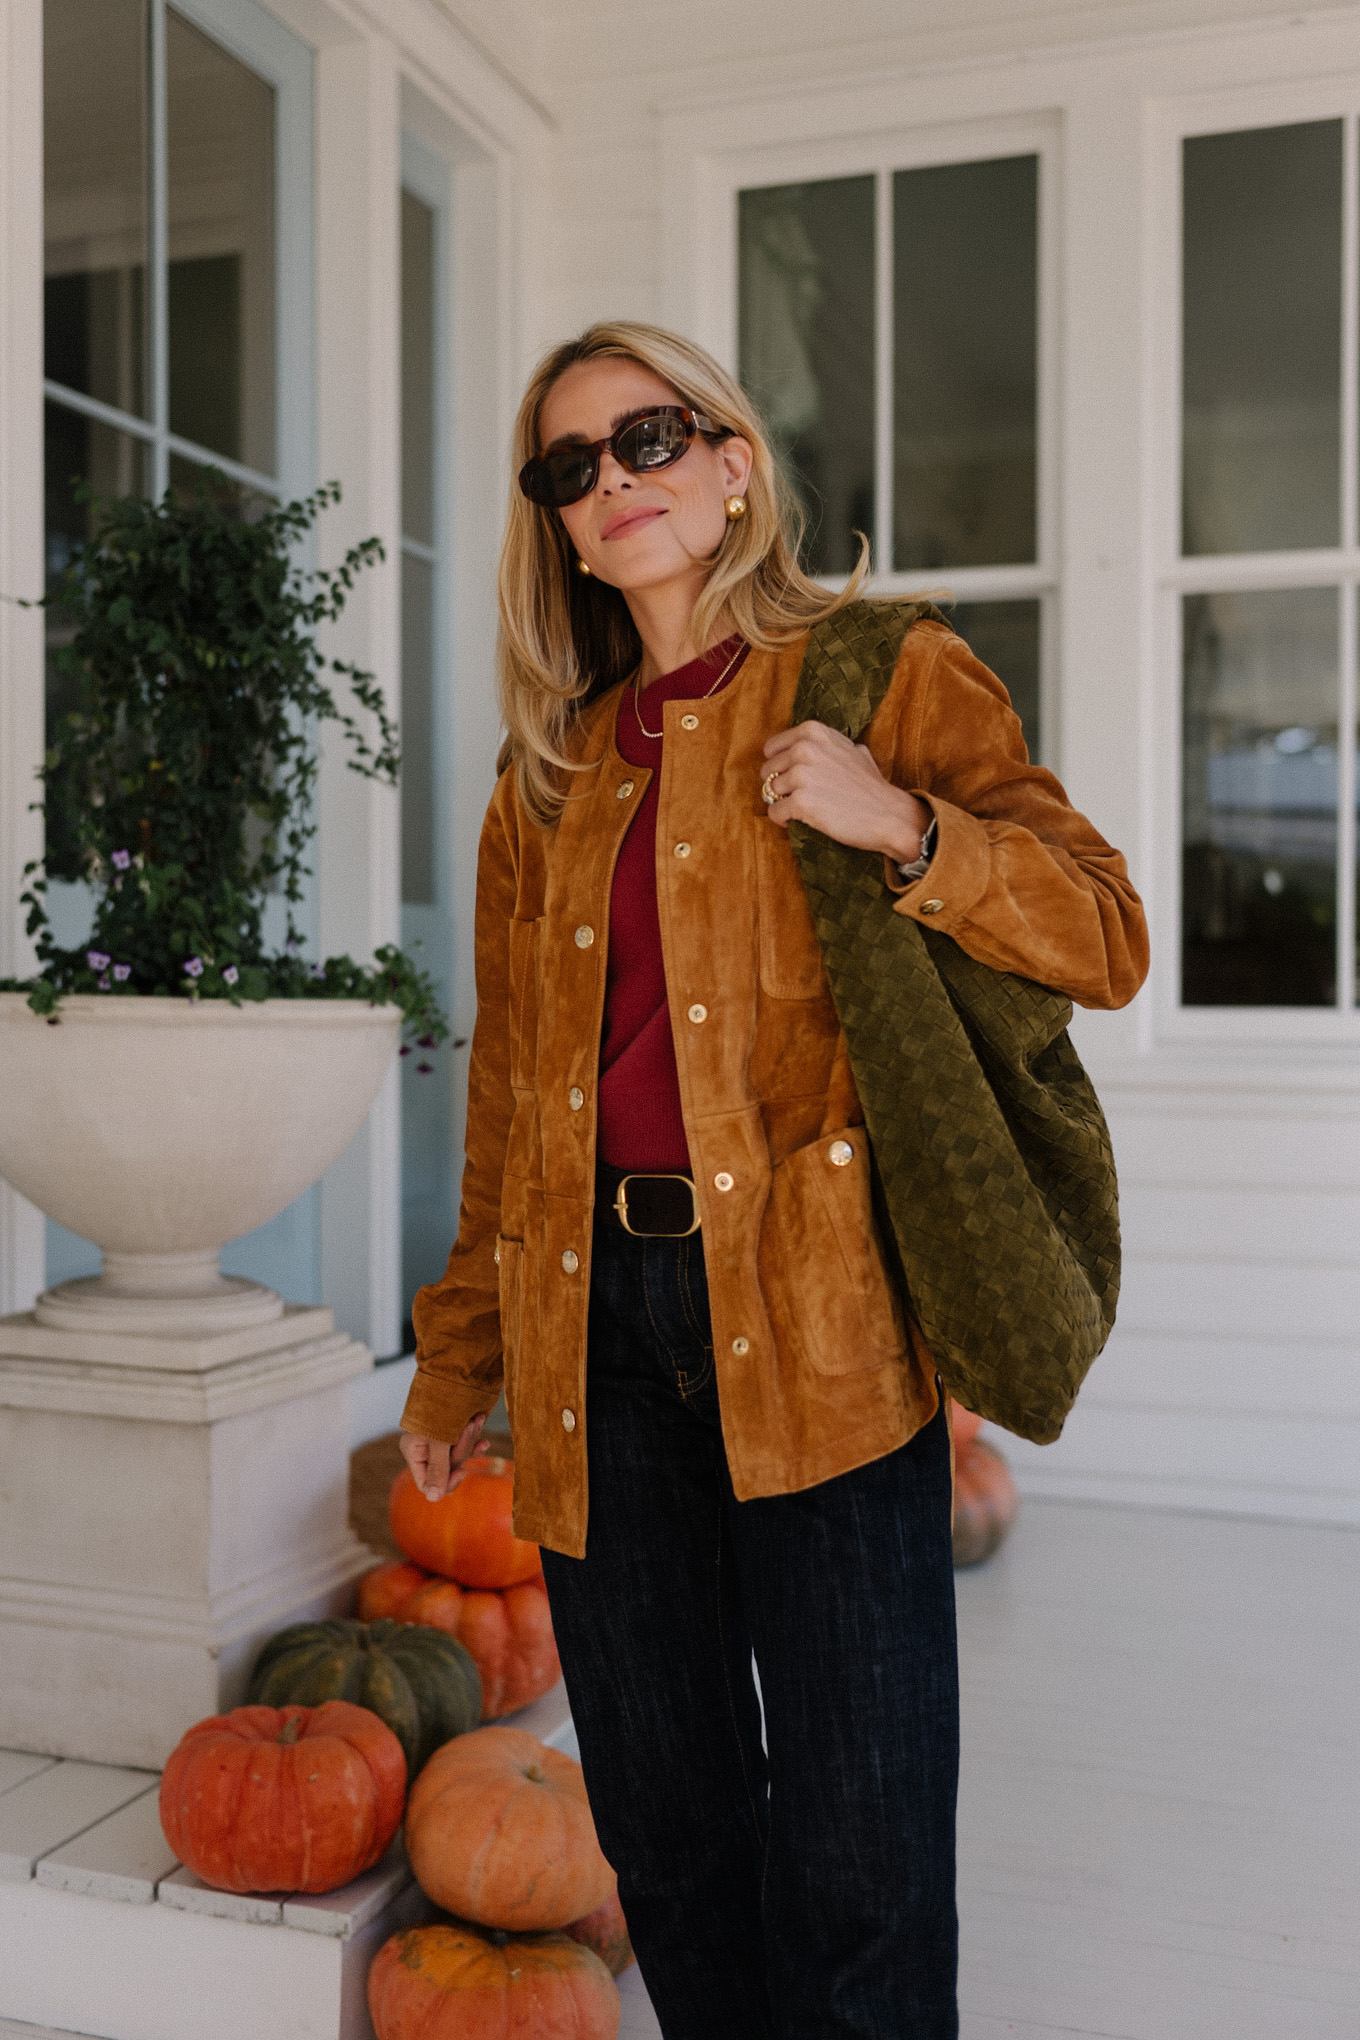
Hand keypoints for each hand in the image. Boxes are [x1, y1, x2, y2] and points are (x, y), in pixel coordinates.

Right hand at [400, 1413, 489, 1501]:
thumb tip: (433, 1499)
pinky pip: (466, 1447)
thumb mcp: (439, 1440)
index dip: (446, 1481)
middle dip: (462, 1450)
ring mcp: (441, 1441)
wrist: (456, 1371)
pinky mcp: (454, 1433)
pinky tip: (485, 1442)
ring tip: (476, 1420)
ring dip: (470, 1440)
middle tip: (469, 1426)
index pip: (427, 1483)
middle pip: (447, 1469)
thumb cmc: (442, 1405)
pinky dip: (475, 1442)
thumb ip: (438, 1469)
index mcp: (414, 1450)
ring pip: (459, 1456)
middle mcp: (425, 1448)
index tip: (463, 1471)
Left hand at [761, 722, 929, 862]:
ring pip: (769, 792)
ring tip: (804, 809)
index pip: (771, 748)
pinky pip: (774, 813)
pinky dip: (783, 820)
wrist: (888, 814)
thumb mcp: (851, 749)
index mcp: (813, 732)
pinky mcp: (801, 802)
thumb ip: (825, 744)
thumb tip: (803, 746)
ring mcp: (801, 775)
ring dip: (783, 803)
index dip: (779, 766)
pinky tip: (800, 821)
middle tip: (800, 797)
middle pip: (768, 771)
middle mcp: (804, 748)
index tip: (790, 777)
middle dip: (780, 786)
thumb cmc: (870, 785)